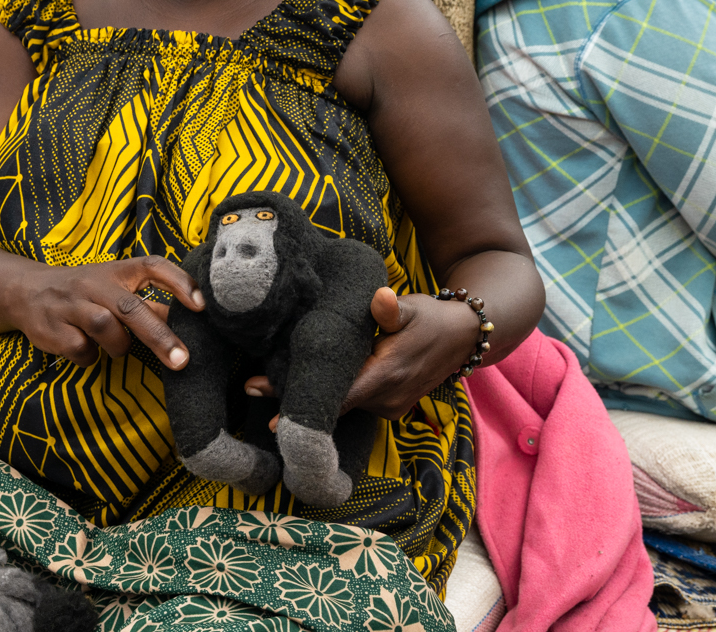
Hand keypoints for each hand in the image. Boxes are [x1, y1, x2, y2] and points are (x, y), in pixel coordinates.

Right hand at [11, 255, 204, 369]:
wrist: (25, 291)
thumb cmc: (84, 291)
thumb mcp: (113, 287)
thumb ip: (146, 302)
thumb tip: (186, 322)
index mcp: (116, 270)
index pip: (152, 265)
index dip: (178, 282)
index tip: (201, 306)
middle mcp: (94, 283)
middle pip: (130, 307)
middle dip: (158, 335)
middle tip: (182, 360)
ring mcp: (71, 305)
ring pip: (104, 326)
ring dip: (118, 345)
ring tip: (116, 348)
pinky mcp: (52, 328)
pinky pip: (80, 349)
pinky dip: (89, 357)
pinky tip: (87, 351)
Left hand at [244, 287, 479, 421]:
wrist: (463, 338)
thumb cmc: (431, 318)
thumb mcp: (413, 307)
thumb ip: (392, 308)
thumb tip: (381, 298)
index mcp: (387, 376)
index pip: (340, 399)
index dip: (306, 409)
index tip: (271, 418)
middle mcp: (386, 399)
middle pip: (334, 406)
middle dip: (296, 399)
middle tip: (252, 387)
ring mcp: (388, 407)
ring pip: (343, 406)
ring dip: (313, 398)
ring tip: (269, 384)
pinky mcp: (388, 406)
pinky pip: (354, 404)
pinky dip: (332, 397)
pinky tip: (307, 386)